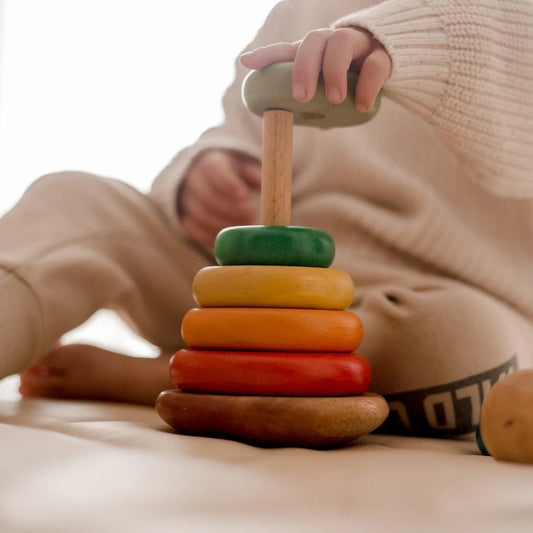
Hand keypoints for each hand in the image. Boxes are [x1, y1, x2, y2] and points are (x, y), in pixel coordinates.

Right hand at [178, 149, 260, 249]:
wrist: (210, 180)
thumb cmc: (235, 174)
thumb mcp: (247, 168)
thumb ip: (255, 175)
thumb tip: (264, 184)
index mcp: (210, 161)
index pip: (214, 169)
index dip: (228, 183)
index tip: (244, 195)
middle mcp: (193, 179)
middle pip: (207, 195)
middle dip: (230, 209)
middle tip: (252, 215)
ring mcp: (185, 199)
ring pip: (200, 214)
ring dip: (224, 224)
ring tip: (245, 227)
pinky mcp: (184, 217)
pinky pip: (193, 229)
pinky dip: (211, 236)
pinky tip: (230, 239)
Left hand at [240, 27, 390, 112]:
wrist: (391, 65)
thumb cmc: (350, 81)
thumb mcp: (327, 93)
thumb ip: (313, 106)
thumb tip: (297, 124)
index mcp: (315, 53)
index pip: (288, 50)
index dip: (267, 55)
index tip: (247, 62)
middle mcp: (333, 42)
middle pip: (313, 41)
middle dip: (304, 68)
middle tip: (301, 97)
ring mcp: (358, 45)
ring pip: (341, 43)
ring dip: (333, 71)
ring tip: (335, 99)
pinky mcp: (383, 55)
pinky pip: (374, 65)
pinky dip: (366, 86)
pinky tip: (361, 106)